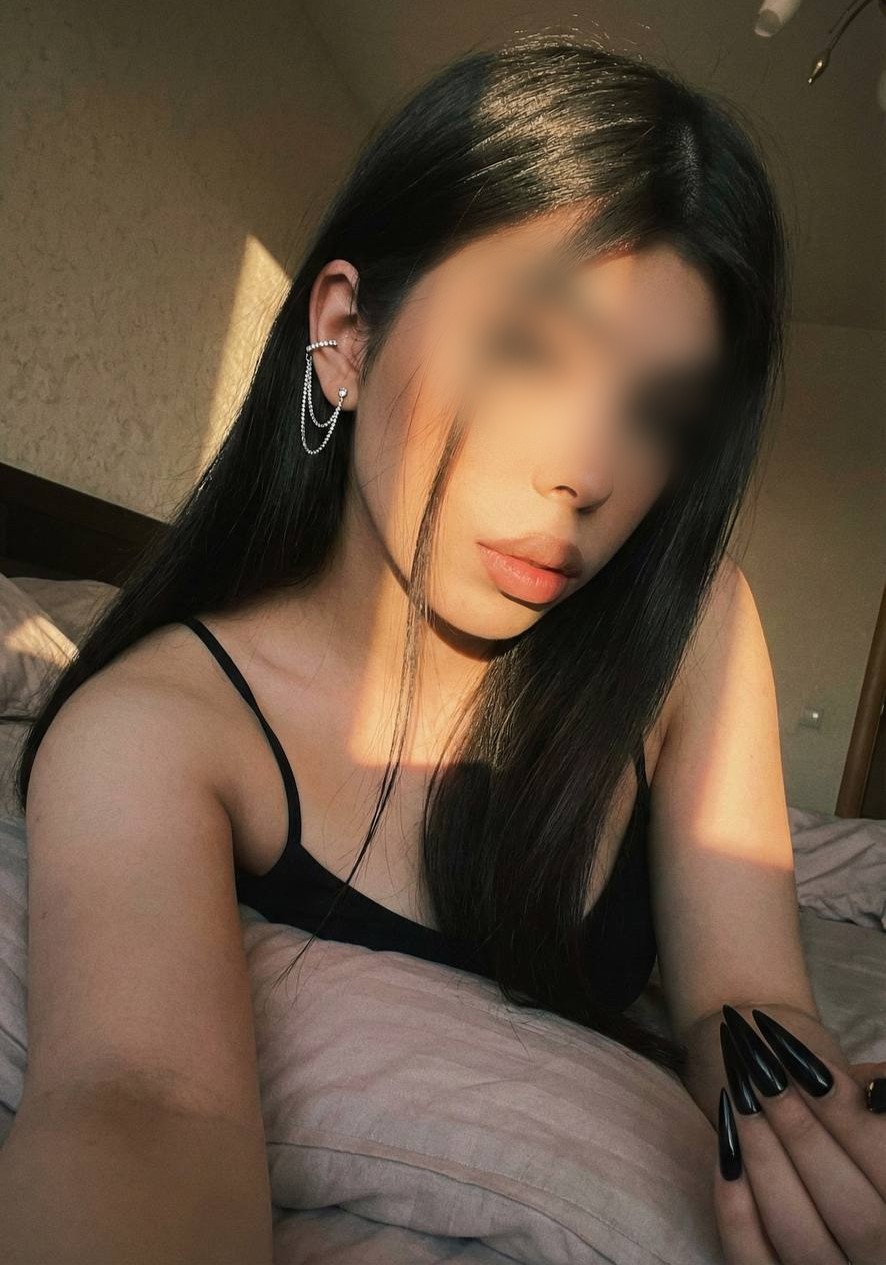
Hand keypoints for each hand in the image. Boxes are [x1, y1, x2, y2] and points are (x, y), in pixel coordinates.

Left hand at [713, 1004, 885, 1263]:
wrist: (834, 1175)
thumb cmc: (857, 1135)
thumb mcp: (880, 1112)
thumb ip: (877, 1101)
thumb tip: (859, 1089)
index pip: (885, 1162)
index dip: (841, 1108)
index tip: (792, 1053)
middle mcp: (881, 1256)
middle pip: (846, 1206)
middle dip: (796, 1127)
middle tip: (757, 1066)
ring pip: (796, 1232)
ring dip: (762, 1154)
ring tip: (738, 1091)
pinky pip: (753, 1260)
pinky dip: (734, 1205)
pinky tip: (725, 1145)